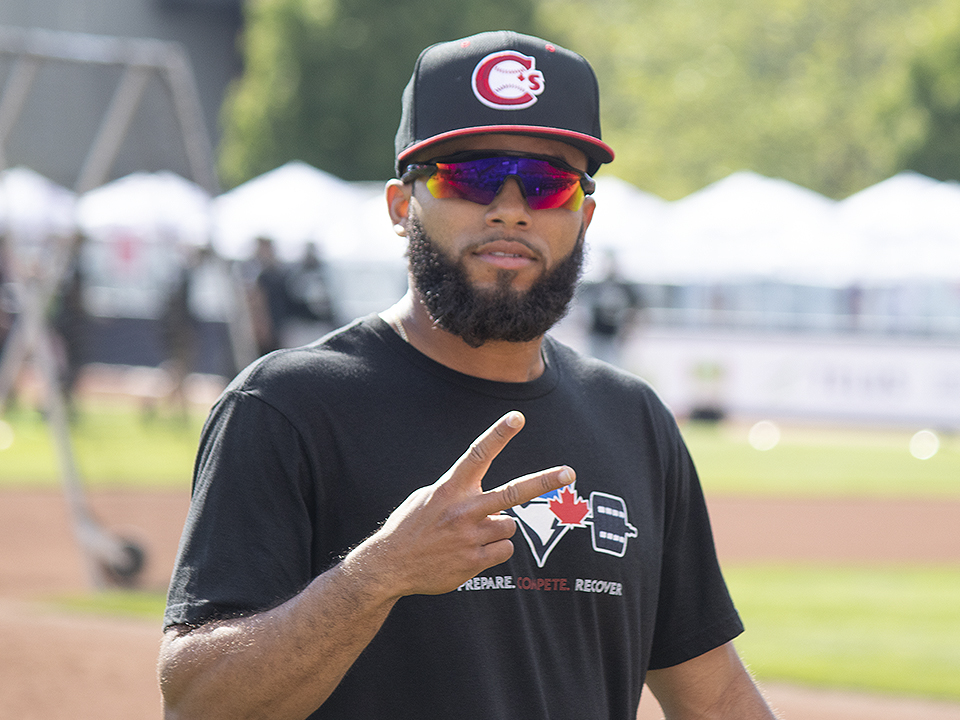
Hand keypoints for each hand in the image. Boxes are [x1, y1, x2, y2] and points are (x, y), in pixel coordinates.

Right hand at [355, 411, 574, 597]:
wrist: (389, 566)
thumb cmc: (411, 527)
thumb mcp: (426, 497)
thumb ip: (458, 491)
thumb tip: (491, 499)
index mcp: (449, 488)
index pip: (478, 455)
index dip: (498, 434)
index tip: (517, 417)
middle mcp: (463, 510)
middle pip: (512, 493)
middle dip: (543, 482)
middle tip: (569, 472)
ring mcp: (470, 537)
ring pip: (509, 526)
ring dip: (497, 528)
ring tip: (470, 535)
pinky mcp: (475, 561)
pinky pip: (504, 551)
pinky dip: (494, 550)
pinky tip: (470, 552)